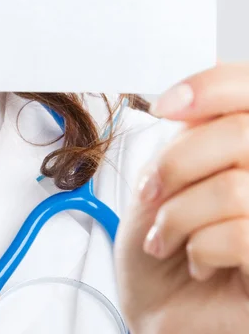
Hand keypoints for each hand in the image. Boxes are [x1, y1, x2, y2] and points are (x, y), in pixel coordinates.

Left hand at [114, 63, 248, 333]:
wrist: (154, 306)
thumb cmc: (161, 239)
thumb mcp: (169, 175)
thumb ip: (194, 136)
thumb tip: (191, 103)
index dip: (213, 87)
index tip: (165, 106)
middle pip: (242, 134)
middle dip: (177, 164)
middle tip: (152, 192)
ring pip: (236, 187)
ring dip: (179, 213)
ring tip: (166, 235)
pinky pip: (241, 234)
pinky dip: (199, 246)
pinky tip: (196, 261)